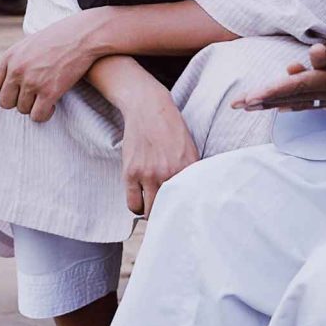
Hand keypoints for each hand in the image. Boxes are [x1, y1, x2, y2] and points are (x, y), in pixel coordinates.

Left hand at [0, 12, 105, 121]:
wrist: (83, 35)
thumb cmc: (59, 37)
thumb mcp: (29, 43)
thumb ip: (16, 60)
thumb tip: (9, 80)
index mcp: (10, 57)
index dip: (3, 90)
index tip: (17, 88)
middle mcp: (17, 70)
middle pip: (5, 102)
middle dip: (18, 101)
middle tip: (33, 95)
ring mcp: (32, 82)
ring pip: (22, 110)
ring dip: (34, 106)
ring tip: (46, 96)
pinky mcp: (49, 92)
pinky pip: (38, 116)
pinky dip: (45, 114)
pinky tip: (53, 104)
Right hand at [120, 92, 198, 215]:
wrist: (149, 108)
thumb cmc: (171, 129)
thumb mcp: (189, 149)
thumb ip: (191, 172)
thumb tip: (194, 196)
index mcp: (187, 168)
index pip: (188, 202)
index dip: (185, 212)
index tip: (184, 216)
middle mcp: (169, 174)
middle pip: (169, 210)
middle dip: (168, 215)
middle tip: (168, 215)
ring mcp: (148, 174)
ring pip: (149, 211)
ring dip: (151, 213)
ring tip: (153, 208)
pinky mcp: (131, 173)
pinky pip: (133, 203)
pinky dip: (137, 206)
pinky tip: (141, 200)